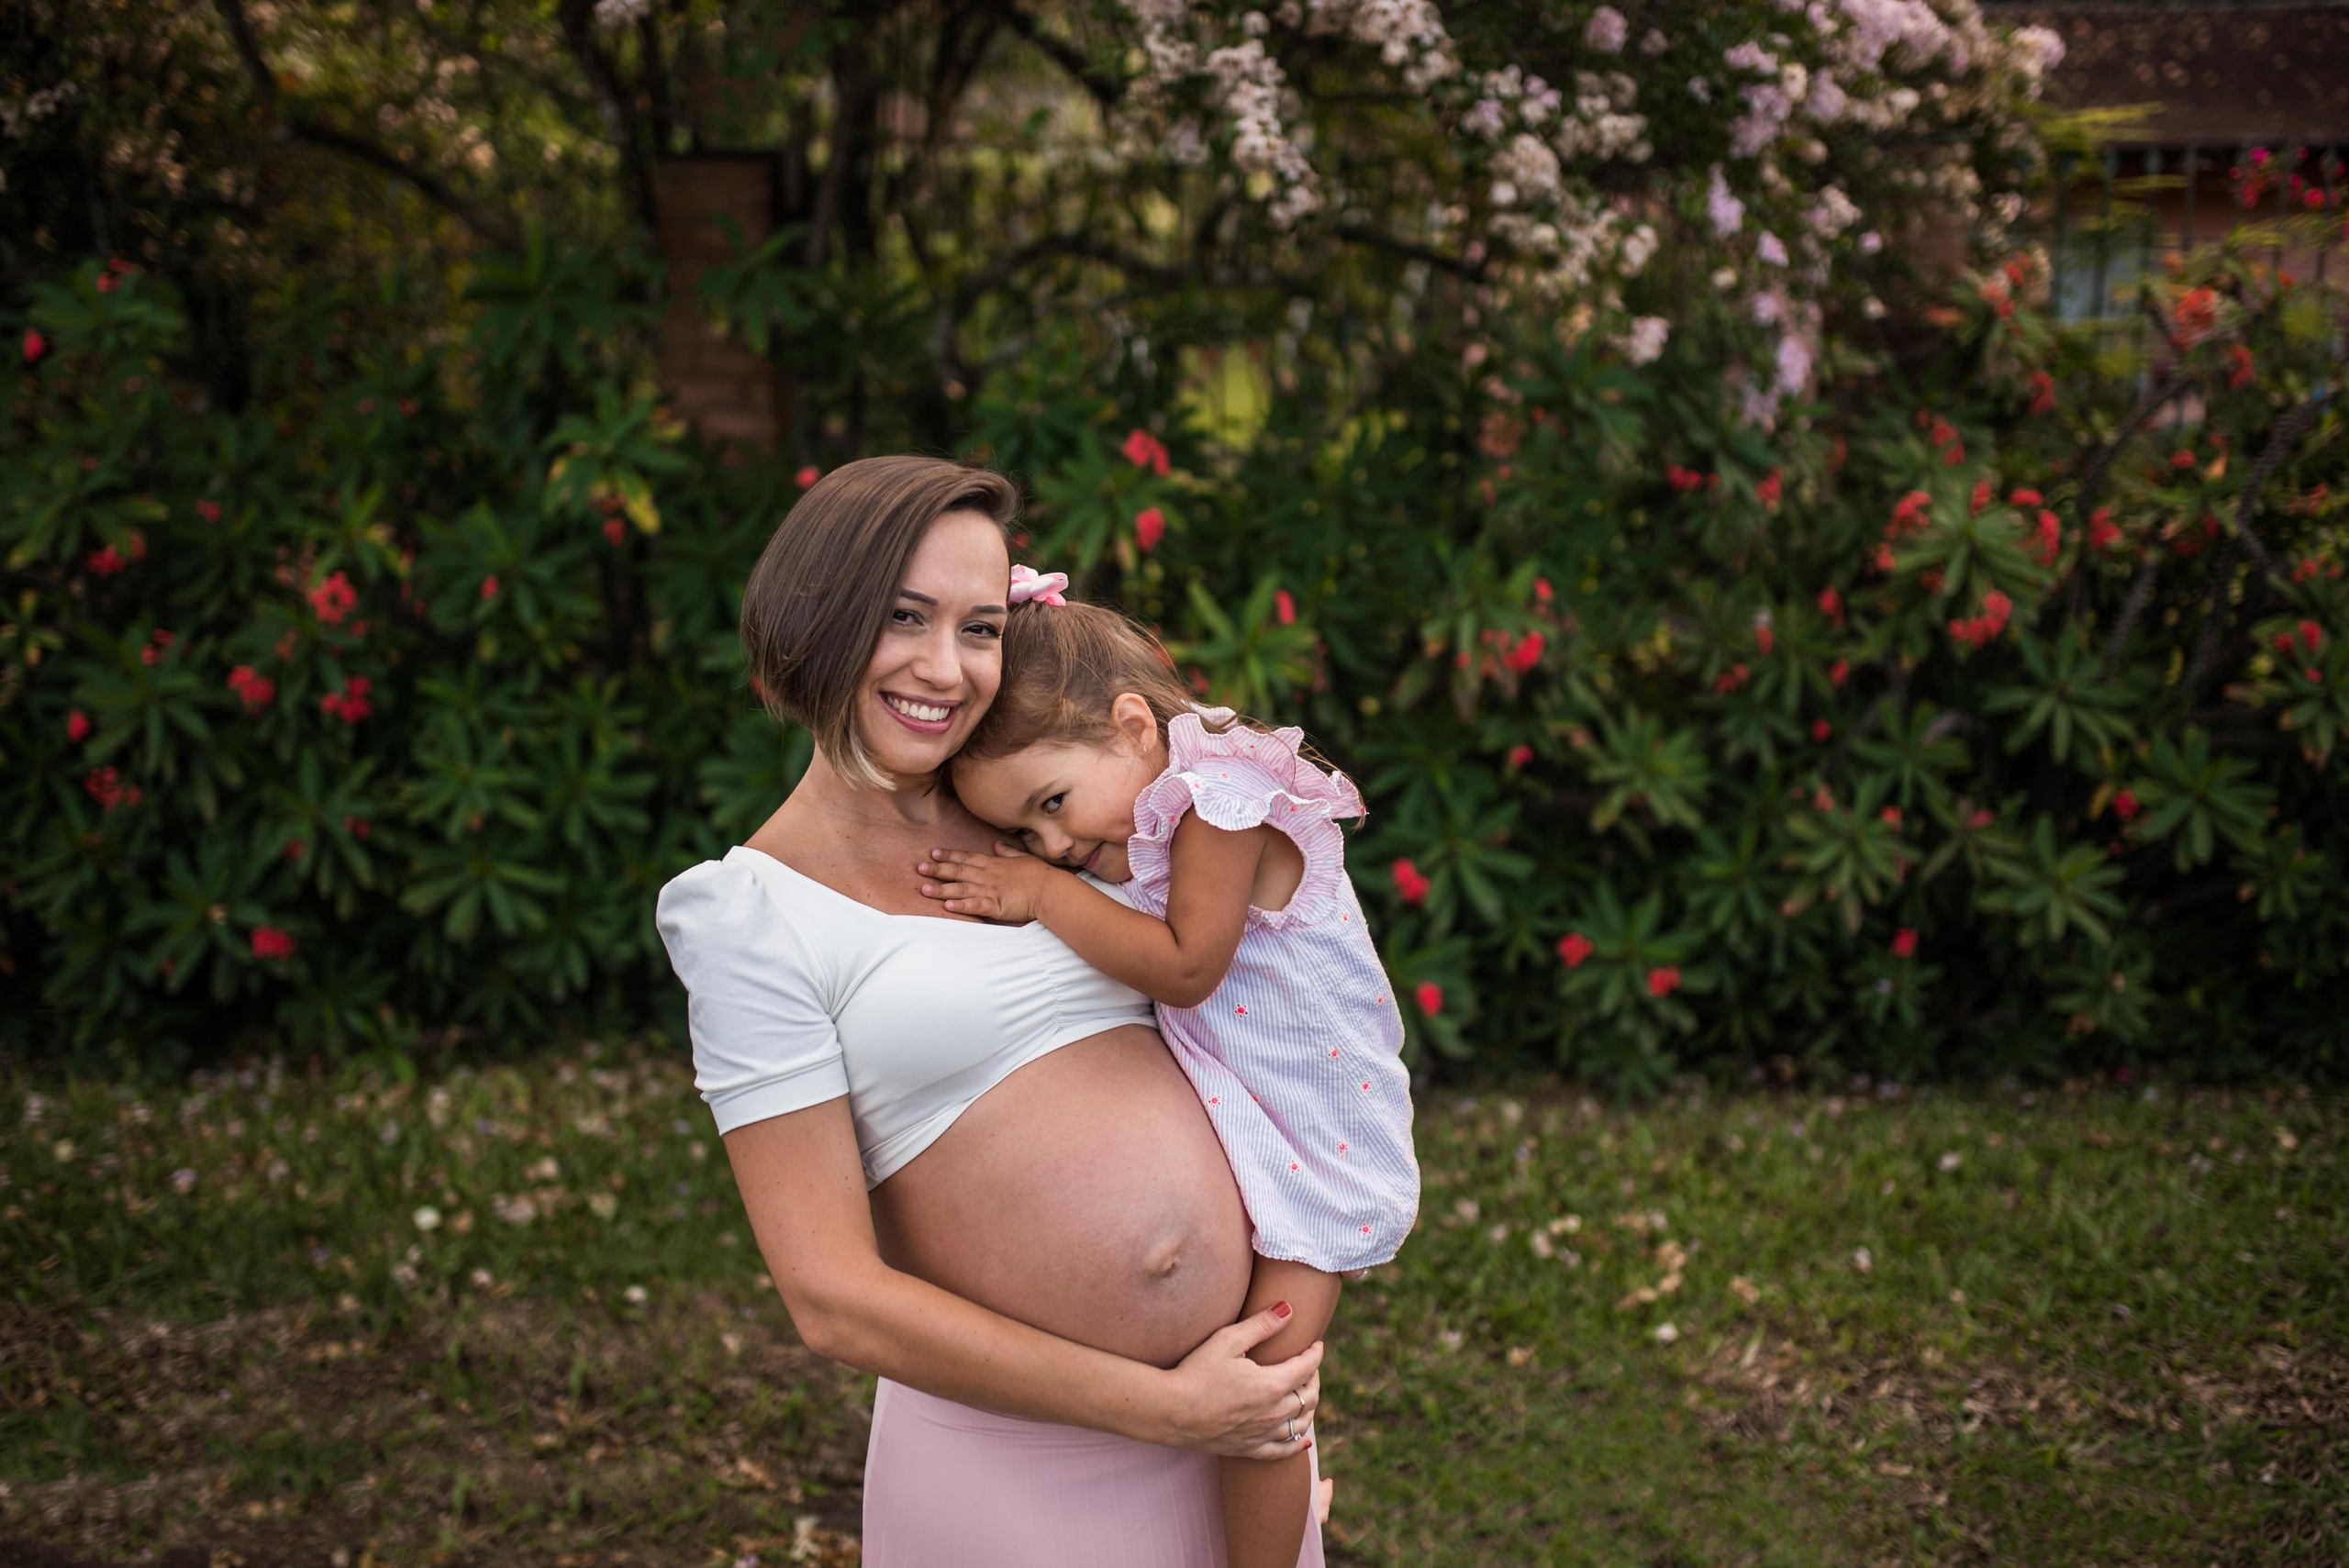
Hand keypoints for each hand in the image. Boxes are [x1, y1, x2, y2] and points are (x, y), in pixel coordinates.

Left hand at [917, 842, 1058, 921]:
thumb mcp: (1023, 857)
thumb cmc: (1039, 874)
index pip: (967, 858)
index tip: (933, 853)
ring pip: (961, 888)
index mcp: (994, 864)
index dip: (949, 855)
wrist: (1051, 890)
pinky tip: (947, 907)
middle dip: (938, 870)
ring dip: (942, 889)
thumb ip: (1007, 852)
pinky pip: (975, 905)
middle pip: (958, 871)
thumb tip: (997, 845)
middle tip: (919, 868)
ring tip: (925, 889)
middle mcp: (988, 875)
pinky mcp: (996, 906)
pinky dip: (961, 906)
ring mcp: (991, 890)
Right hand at [1155, 1300, 1324, 1459]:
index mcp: (1272, 1384)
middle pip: (1310, 1396)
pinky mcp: (1249, 1449)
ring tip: (1305, 1393)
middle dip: (1314, 1378)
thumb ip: (1262, 1325)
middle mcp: (1273, 1413)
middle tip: (1309, 1365)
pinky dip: (1297, 1444)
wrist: (1170, 1410)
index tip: (1316, 1344)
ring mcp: (1262, 1434)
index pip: (1307, 1367)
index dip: (1315, 1354)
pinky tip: (1303, 1439)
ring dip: (1309, 1407)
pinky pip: (1283, 1451)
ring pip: (1301, 1424)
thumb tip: (1289, 1310)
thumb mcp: (1228, 1340)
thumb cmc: (1196, 1371)